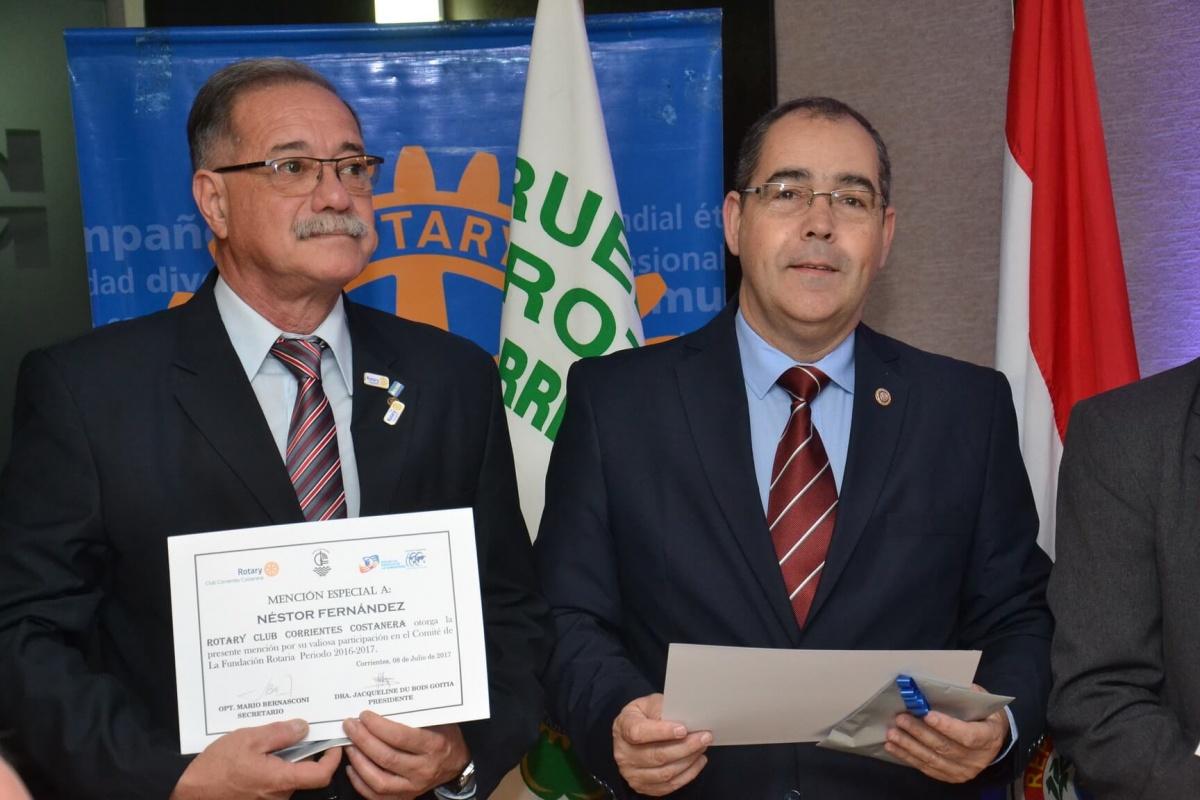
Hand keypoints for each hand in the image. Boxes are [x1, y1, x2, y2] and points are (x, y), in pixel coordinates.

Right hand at [170, 719, 340, 799]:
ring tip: (268, 741)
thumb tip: (303, 727)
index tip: (334, 743)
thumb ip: (279, 734)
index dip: (333, 759)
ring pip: (287, 777)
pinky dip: (272, 768)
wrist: (188, 793)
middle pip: (304, 773)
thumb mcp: (248, 739)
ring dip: (284, 760)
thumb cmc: (215, 769)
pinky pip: (273, 783)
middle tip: (295, 731)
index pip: (321, 775)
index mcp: (280, 780)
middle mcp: (278, 796)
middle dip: (303, 752)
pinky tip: (257, 755)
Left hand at [342, 711, 469, 799]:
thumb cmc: (445, 736)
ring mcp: (413, 787)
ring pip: (379, 780)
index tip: (364, 715)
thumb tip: (384, 702)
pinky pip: (377, 795)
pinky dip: (360, 783)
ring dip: (359, 762)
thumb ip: (416, 714)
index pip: (401, 737)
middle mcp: (424, 769)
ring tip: (349, 745)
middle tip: (350, 726)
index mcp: (434, 746)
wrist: (456, 763)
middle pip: (386, 757)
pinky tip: (352, 767)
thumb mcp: (438, 720)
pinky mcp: (405, 797)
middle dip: (363, 740)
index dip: (379, 726)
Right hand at [611, 693, 710, 795]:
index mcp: (623, 727)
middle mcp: (623, 753)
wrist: (634, 733)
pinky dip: (688, 774)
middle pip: (657, 756)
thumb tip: (681, 718)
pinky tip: (698, 760)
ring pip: (665, 773)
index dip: (662, 732)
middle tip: (704, 737)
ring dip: (689, 760)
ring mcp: (631, 773)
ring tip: (702, 747)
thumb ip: (662, 708)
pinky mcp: (642, 786)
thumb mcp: (649, 703)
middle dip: (686, 747)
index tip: (683, 729)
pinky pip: (669, 786)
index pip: (639, 733)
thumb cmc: (645, 716)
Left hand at [884, 685, 1008, 782]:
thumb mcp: (983, 703)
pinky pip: (926, 768)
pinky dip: (907, 757)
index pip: (968, 735)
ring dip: (909, 746)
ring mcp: (963, 771)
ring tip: (892, 733)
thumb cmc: (984, 717)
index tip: (927, 715)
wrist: (992, 742)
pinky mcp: (950, 776)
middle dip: (920, 732)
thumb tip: (948, 684)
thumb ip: (968, 695)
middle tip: (901, 719)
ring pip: (932, 759)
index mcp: (989, 737)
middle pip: (945, 747)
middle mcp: (977, 758)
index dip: (947, 726)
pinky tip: (893, 747)